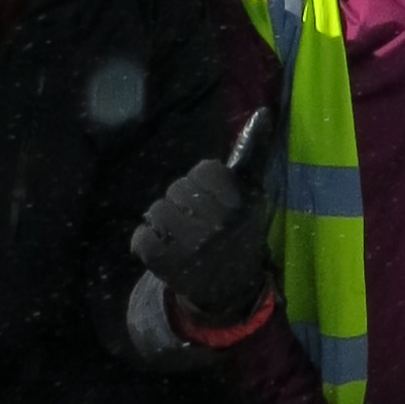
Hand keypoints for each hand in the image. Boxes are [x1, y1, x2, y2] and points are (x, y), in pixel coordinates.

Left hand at [130, 109, 277, 327]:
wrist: (229, 292)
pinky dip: (148, 242)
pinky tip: (167, 251)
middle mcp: (215, 224)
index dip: (204, 183)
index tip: (213, 201)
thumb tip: (263, 111)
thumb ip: (253, 153)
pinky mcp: (162, 264)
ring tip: (181, 238)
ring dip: (164, 222)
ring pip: (156, 210)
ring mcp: (188, 246)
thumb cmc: (238, 233)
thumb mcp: (252, 195)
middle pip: (177, 189)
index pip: (204, 170)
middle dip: (183, 202)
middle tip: (197, 223)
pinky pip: (141, 236)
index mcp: (238, 204)